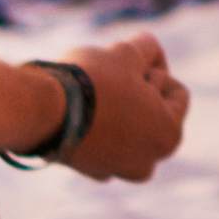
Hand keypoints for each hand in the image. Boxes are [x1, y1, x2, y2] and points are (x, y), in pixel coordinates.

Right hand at [45, 34, 188, 179]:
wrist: (43, 111)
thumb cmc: (93, 81)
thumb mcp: (126, 53)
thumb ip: (147, 48)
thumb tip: (149, 49)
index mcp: (169, 137)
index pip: (175, 92)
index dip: (151, 71)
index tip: (126, 70)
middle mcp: (147, 163)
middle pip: (152, 112)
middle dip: (135, 91)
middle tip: (109, 80)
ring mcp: (115, 170)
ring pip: (126, 126)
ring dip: (116, 108)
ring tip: (93, 94)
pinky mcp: (86, 170)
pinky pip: (100, 139)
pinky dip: (94, 125)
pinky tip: (77, 111)